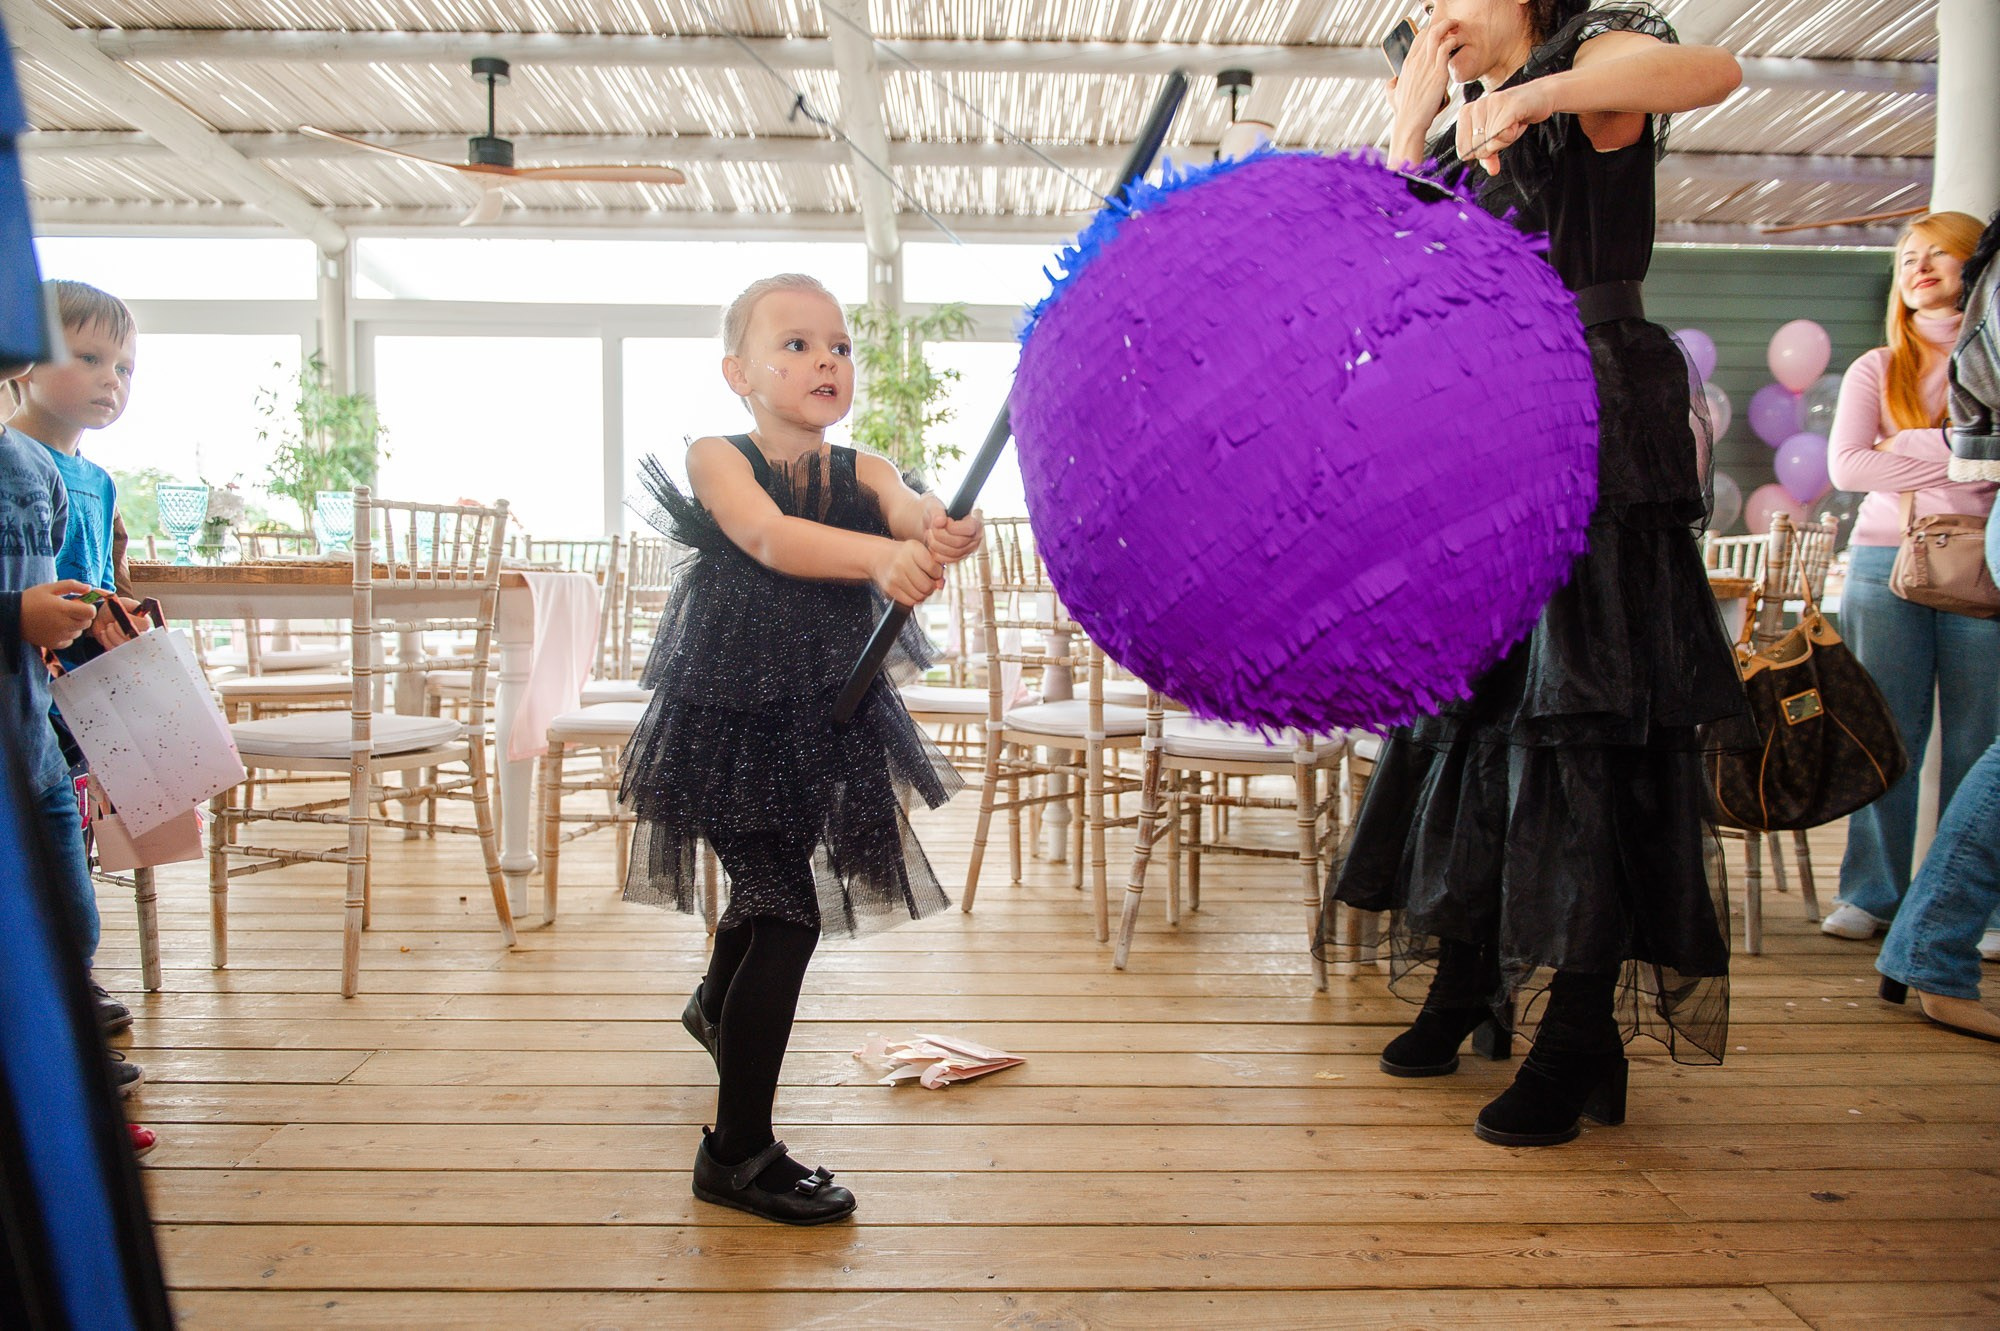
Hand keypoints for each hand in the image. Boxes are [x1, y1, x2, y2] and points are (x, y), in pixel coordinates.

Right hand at [21, 581, 99, 650]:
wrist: (12, 616)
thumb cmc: (31, 599)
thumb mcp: (50, 588)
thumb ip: (71, 586)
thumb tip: (89, 588)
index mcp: (64, 609)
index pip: (90, 613)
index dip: (88, 608)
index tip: (79, 605)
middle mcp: (63, 625)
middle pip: (86, 623)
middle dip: (82, 616)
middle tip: (69, 611)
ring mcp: (59, 636)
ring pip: (79, 632)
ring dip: (75, 626)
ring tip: (60, 619)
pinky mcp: (54, 644)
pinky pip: (70, 641)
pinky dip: (67, 635)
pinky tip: (56, 628)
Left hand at [89, 595, 145, 649]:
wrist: (101, 617)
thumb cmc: (115, 608)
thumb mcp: (124, 603)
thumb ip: (133, 605)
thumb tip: (141, 610)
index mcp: (146, 622)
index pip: (145, 626)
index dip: (130, 624)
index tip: (118, 620)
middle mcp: (142, 635)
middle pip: (135, 639)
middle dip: (119, 631)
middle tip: (112, 623)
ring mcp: (132, 644)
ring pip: (124, 645)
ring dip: (111, 634)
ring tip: (108, 627)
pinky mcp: (122, 650)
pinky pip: (115, 650)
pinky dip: (107, 640)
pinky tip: (105, 633)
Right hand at [874, 539, 944, 608]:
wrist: (880, 557)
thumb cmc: (904, 554)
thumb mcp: (920, 551)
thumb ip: (934, 565)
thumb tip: (940, 585)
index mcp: (913, 549)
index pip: (933, 569)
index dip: (938, 574)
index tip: (935, 573)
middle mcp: (902, 562)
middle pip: (927, 585)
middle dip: (931, 586)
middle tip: (929, 582)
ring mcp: (895, 577)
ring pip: (919, 596)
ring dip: (923, 593)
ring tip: (920, 585)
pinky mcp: (890, 588)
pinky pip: (910, 602)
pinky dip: (915, 599)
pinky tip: (913, 590)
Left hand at [923, 505, 983, 564]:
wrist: (931, 522)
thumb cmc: (936, 512)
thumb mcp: (934, 505)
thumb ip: (937, 511)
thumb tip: (940, 521)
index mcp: (975, 520)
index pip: (970, 528)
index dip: (954, 527)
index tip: (944, 521)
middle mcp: (975, 536)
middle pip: (959, 542)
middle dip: (941, 535)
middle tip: (933, 528)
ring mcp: (968, 549)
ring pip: (953, 553)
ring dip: (936, 544)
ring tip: (930, 534)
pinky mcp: (959, 557)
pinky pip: (948, 560)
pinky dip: (936, 552)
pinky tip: (932, 543)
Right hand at [1386, 18, 1458, 163]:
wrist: (1410, 123)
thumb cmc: (1403, 112)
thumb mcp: (1391, 95)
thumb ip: (1391, 84)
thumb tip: (1393, 79)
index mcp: (1406, 64)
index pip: (1419, 38)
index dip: (1431, 33)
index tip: (1441, 36)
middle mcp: (1415, 62)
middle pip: (1429, 32)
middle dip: (1442, 27)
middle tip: (1452, 30)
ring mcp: (1426, 66)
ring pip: (1437, 34)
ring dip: (1448, 29)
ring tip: (1456, 31)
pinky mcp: (1438, 73)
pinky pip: (1446, 47)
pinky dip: (1452, 41)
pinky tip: (1456, 44)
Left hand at [1455, 81, 1553, 174]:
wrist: (1540, 97)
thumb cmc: (1515, 117)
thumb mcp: (1496, 139)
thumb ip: (1489, 156)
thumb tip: (1491, 170)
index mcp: (1466, 113)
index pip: (1463, 150)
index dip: (1481, 154)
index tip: (1492, 141)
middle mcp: (1475, 106)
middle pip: (1478, 148)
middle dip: (1495, 147)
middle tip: (1506, 131)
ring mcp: (1491, 102)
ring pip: (1491, 142)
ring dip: (1506, 140)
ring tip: (1512, 124)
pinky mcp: (1508, 103)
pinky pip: (1502, 133)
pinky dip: (1511, 135)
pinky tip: (1516, 124)